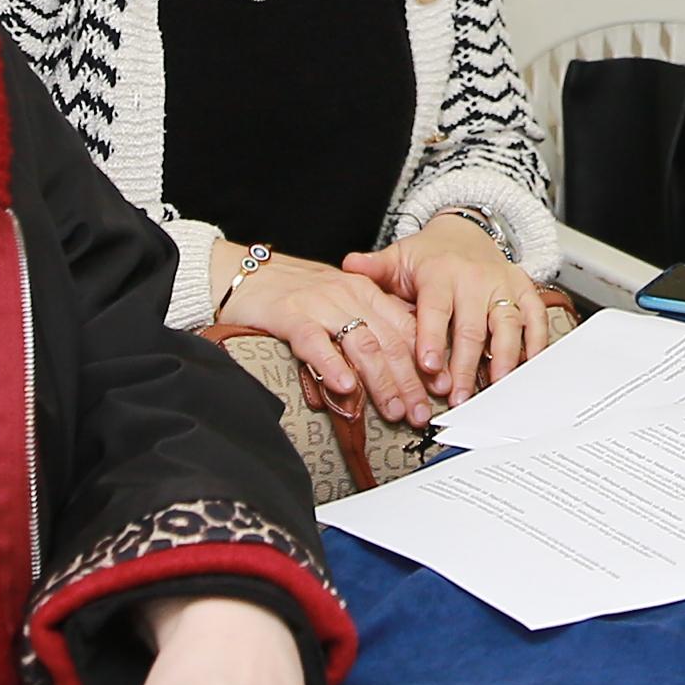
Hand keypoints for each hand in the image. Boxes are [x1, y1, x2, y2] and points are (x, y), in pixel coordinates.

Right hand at [217, 251, 431, 425]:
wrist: (245, 273)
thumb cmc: (293, 291)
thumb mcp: (340, 299)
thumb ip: (367, 322)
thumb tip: (399, 358)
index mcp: (365, 291)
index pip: (405, 328)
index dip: (426, 360)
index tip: (439, 388)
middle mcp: (348, 295)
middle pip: (390, 342)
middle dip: (410, 382)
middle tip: (421, 412)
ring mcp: (320, 304)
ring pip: (362, 345)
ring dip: (382, 382)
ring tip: (393, 410)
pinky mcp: (290, 315)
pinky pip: (316, 343)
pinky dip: (333, 366)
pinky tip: (345, 387)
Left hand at [350, 213, 545, 406]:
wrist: (465, 232)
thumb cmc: (429, 255)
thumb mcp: (397, 257)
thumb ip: (374, 267)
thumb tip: (349, 265)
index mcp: (441, 272)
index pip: (436, 309)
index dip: (433, 339)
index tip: (429, 367)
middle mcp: (475, 278)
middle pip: (472, 327)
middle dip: (465, 366)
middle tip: (457, 396)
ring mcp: (503, 285)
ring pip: (507, 325)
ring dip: (502, 360)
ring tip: (494, 387)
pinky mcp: (524, 290)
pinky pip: (536, 318)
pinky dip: (536, 343)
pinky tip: (527, 368)